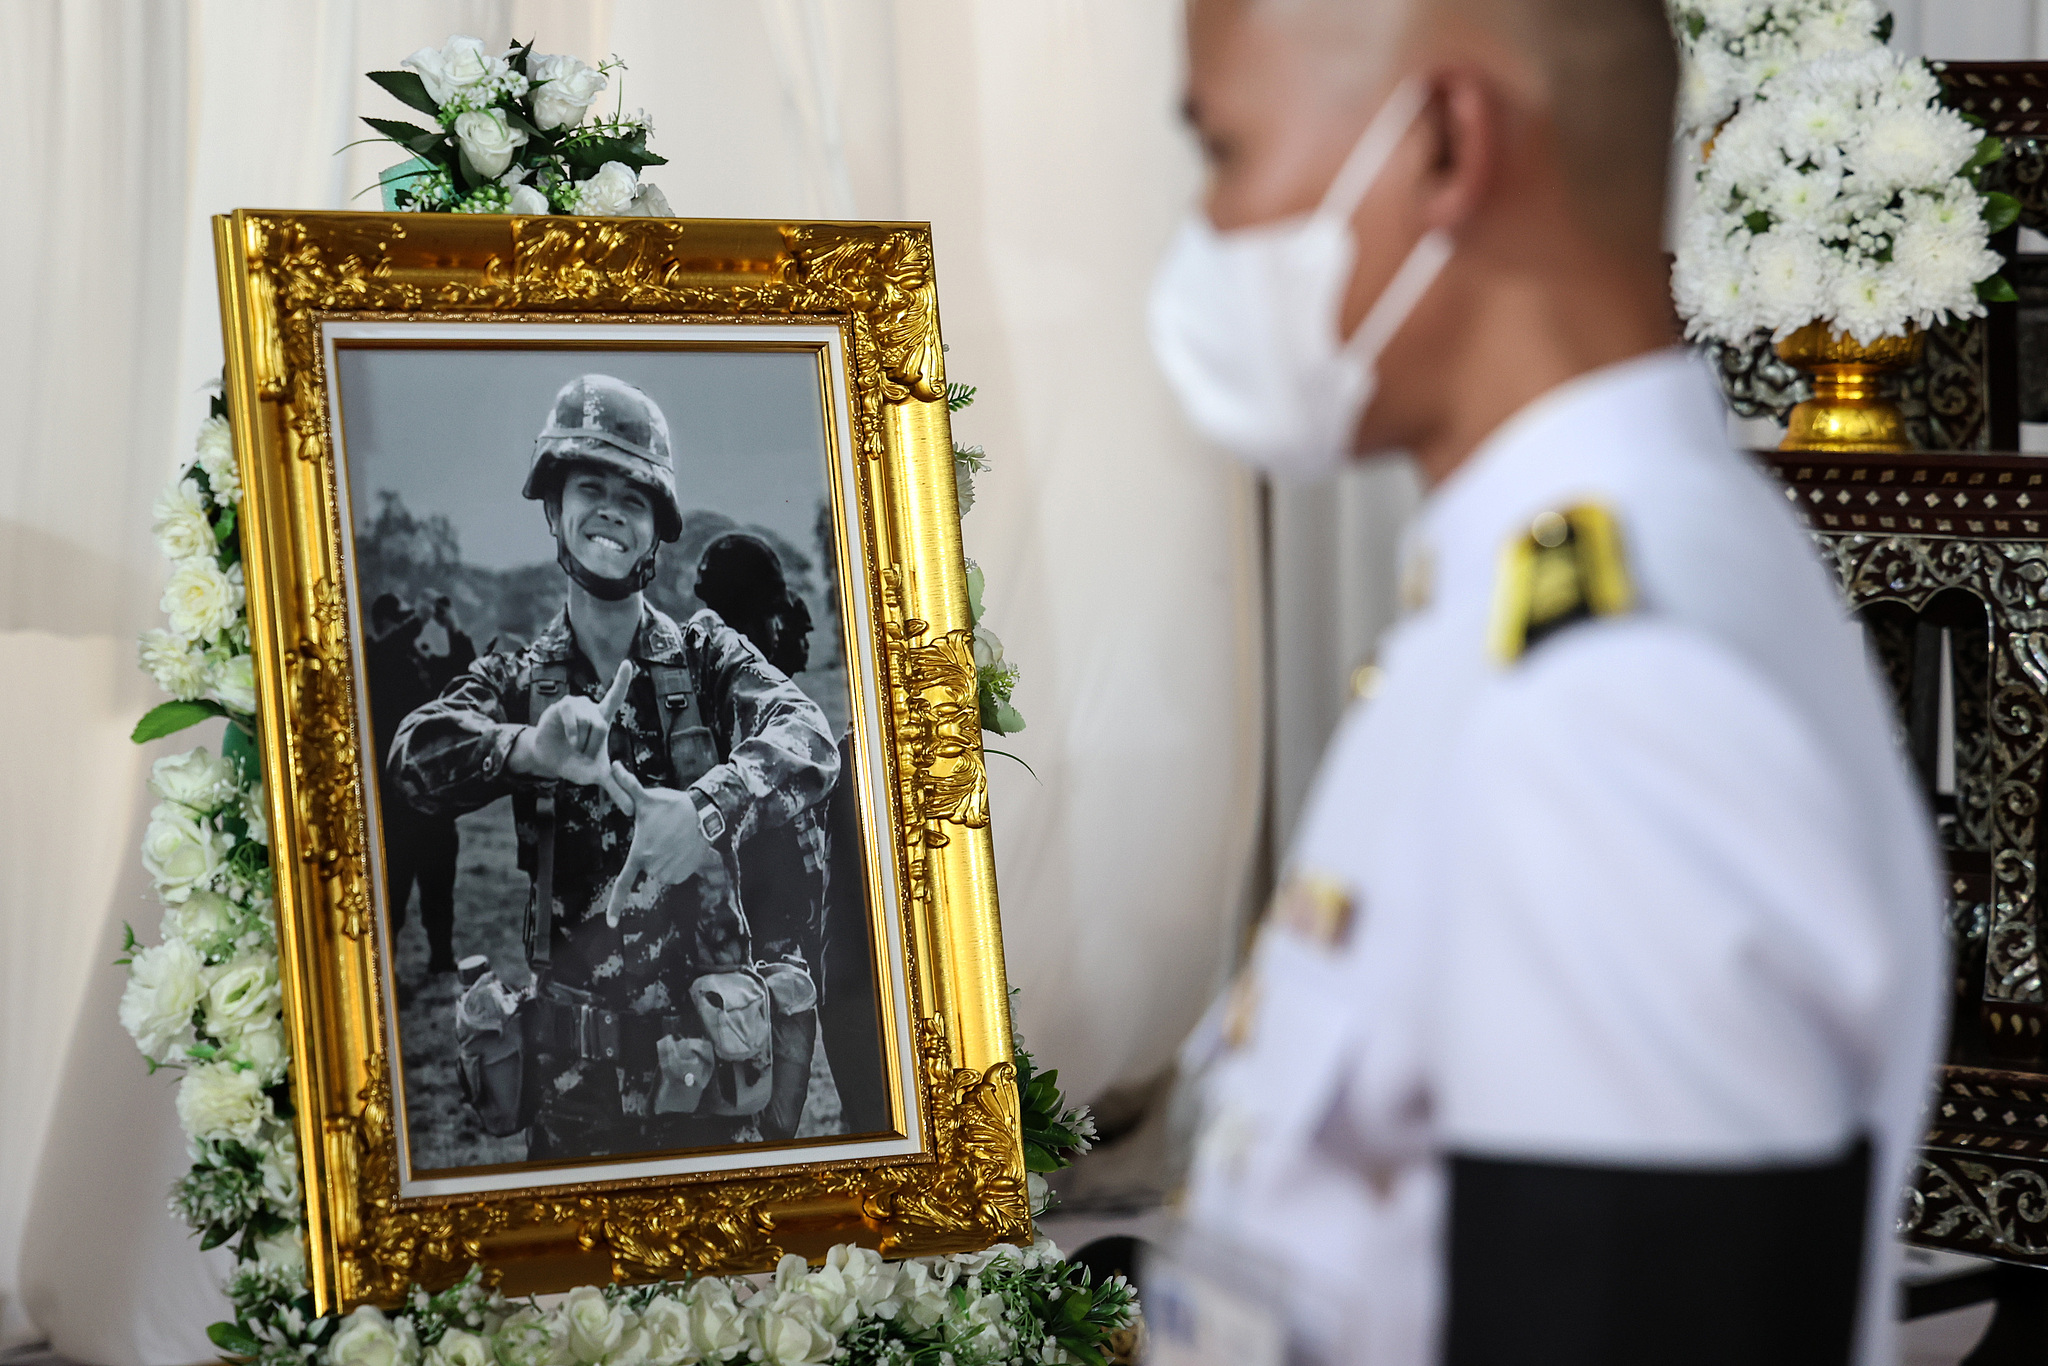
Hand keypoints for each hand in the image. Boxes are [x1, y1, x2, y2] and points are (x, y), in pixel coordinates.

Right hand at [510, 660, 633, 785]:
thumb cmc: (575, 763)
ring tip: (575, 747)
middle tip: (584, 754)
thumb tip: (631, 810)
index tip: (627, 662)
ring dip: (583, 741)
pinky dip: (573, 731)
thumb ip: (616, 788)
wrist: (548, 762)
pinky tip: (570, 740)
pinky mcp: (560, 707)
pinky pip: (572, 715)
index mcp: (602, 719)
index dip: (621, 680)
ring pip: (589, 721)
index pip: (615, 696)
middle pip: (601, 724)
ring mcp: (575, 706)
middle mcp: (590, 708)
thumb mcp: (597, 775)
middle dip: (593, 746)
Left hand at [602, 762, 716, 926]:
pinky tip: (684, 846)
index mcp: (640, 853)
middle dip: (653, 853)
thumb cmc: (672, 806)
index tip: (611, 924)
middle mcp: (654, 867)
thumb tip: (613, 765)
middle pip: (648, 867)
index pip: (623, 883)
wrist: (703, 813)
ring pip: (663, 871)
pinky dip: (679, 863)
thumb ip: (628, 786)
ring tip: (674, 839)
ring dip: (667, 858)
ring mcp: (671, 872)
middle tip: (663, 834)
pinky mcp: (686, 873)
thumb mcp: (647, 798)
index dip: (616, 905)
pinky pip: (677, 873)